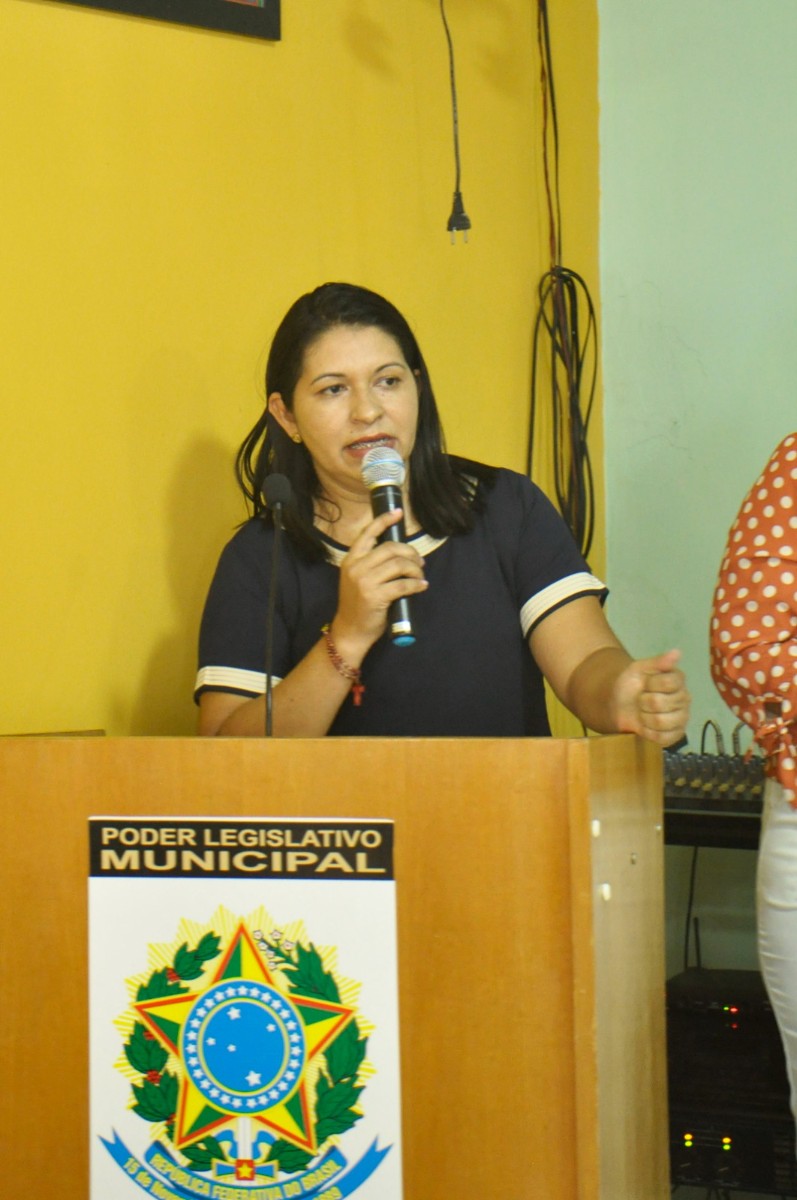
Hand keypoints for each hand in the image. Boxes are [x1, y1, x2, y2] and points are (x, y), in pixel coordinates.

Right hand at [334, 509, 428, 656]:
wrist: (350, 630)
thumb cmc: (357, 604)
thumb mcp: (357, 578)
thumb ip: (371, 564)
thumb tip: (398, 552)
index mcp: (351, 559)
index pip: (368, 533)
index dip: (384, 520)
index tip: (398, 513)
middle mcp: (356, 567)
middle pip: (390, 548)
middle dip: (410, 552)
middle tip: (419, 562)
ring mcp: (365, 581)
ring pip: (399, 565)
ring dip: (415, 569)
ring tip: (420, 575)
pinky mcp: (375, 596)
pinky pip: (403, 585)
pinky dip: (416, 585)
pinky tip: (421, 586)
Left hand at [612, 649, 689, 746]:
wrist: (618, 703)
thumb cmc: (631, 683)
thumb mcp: (639, 668)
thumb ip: (657, 662)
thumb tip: (677, 652)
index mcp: (678, 680)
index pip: (669, 683)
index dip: (651, 684)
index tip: (645, 683)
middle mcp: (684, 699)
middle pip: (660, 703)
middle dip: (643, 702)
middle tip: (641, 700)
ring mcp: (682, 718)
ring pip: (661, 722)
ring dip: (644, 718)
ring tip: (643, 713)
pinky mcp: (675, 735)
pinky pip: (662, 738)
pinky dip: (648, 733)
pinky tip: (646, 726)